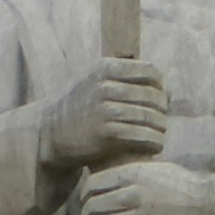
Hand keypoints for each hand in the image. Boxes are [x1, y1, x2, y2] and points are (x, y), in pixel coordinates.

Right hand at [47, 57, 170, 168]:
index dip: (159, 86)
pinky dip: (154, 142)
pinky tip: (155, 146)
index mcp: (104, 68)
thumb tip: (167, 90)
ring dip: (160, 129)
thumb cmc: (77, 107)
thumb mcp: (93, 81)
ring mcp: (105, 110)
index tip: (157, 98)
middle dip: (161, 110)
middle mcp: (104, 86)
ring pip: (151, 118)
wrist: (47, 133)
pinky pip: (143, 136)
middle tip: (160, 121)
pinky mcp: (106, 134)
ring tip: (159, 134)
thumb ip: (123, 79)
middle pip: (153, 96)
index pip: (149, 72)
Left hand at [71, 160, 214, 214]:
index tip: (89, 203)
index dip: (85, 197)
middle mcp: (131, 195)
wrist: (207, 212)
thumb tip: (107, 174)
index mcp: (132, 175)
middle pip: (90, 208)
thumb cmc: (184, 190)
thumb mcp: (157, 170)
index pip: (92, 185)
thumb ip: (131, 171)